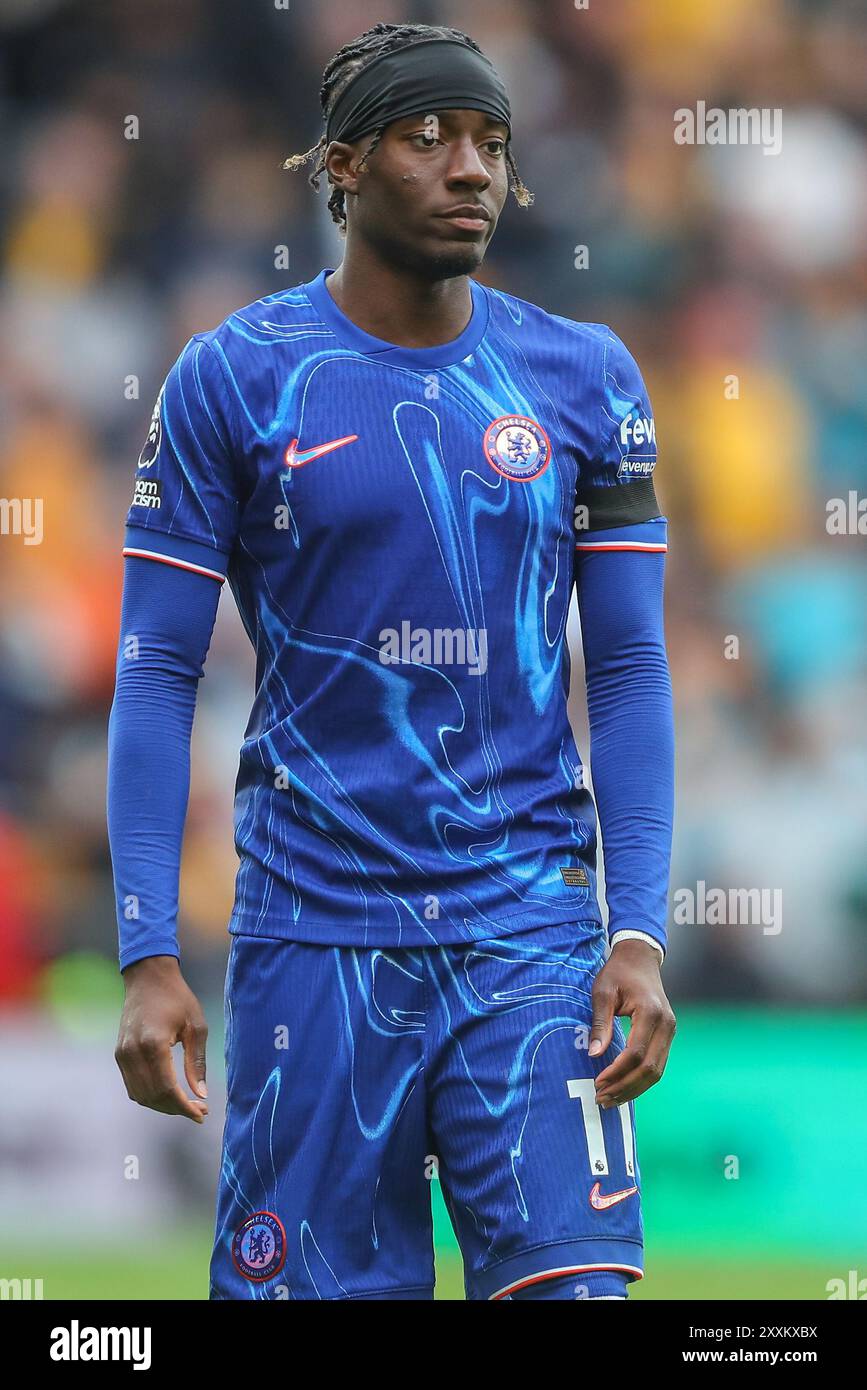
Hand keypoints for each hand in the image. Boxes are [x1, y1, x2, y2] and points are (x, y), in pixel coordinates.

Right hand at [115, 956, 208, 1123]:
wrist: (148, 976)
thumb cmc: (177, 997)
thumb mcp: (196, 1027)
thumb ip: (197, 1062)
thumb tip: (201, 1094)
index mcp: (153, 1044)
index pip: (167, 1089)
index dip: (184, 1107)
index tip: (202, 1114)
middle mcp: (133, 1052)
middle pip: (153, 1097)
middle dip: (177, 1109)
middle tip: (199, 1111)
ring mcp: (122, 1054)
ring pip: (140, 1095)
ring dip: (163, 1105)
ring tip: (186, 1104)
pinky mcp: (119, 1054)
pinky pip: (132, 1086)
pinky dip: (150, 1096)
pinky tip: (169, 1094)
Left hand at [589, 938, 674, 1108]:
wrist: (640, 958)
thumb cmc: (618, 973)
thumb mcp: (602, 992)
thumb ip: (600, 1023)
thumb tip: (595, 1054)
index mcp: (650, 1012)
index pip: (636, 1053)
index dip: (617, 1072)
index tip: (598, 1082)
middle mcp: (666, 1024)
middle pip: (650, 1068)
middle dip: (625, 1086)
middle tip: (601, 1098)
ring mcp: (670, 1031)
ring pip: (657, 1071)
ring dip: (634, 1088)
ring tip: (610, 1099)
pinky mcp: (668, 1036)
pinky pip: (658, 1064)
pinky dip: (641, 1080)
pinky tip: (623, 1087)